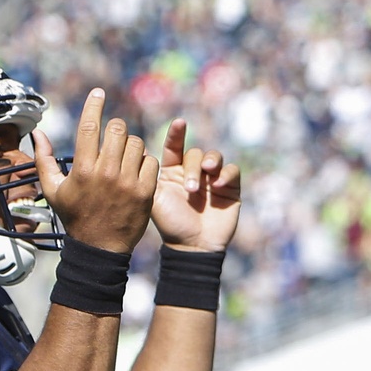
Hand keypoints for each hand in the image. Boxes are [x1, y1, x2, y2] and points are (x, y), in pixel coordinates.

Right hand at [35, 89, 157, 253]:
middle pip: (118, 129)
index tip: (98, 92)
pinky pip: (151, 161)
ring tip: (124, 158)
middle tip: (113, 138)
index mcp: (82, 170)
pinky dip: (145, 163)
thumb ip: (44, 160)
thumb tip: (36, 133)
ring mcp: (128, 182)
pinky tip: (136, 172)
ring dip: (131, 146)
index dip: (94, 105)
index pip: (89, 126)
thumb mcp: (53, 190)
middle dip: (116, 129)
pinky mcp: (146, 191)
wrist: (100, 247)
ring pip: (136, 143)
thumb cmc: (74, 216)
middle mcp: (106, 173)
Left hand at [149, 121, 241, 252]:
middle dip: (194, 166)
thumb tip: (139, 149)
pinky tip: (218, 185)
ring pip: (214, 157)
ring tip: (207, 175)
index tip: (179, 123)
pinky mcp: (229, 188)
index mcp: (173, 171)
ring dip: (211, 162)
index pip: (175, 146)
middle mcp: (193, 171)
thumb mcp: (155, 198)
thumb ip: (148, 175)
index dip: (177, 133)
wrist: (192, 247)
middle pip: (195, 154)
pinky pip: (232, 170)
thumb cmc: (170, 224)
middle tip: (191, 188)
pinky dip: (226, 173)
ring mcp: (212, 179)